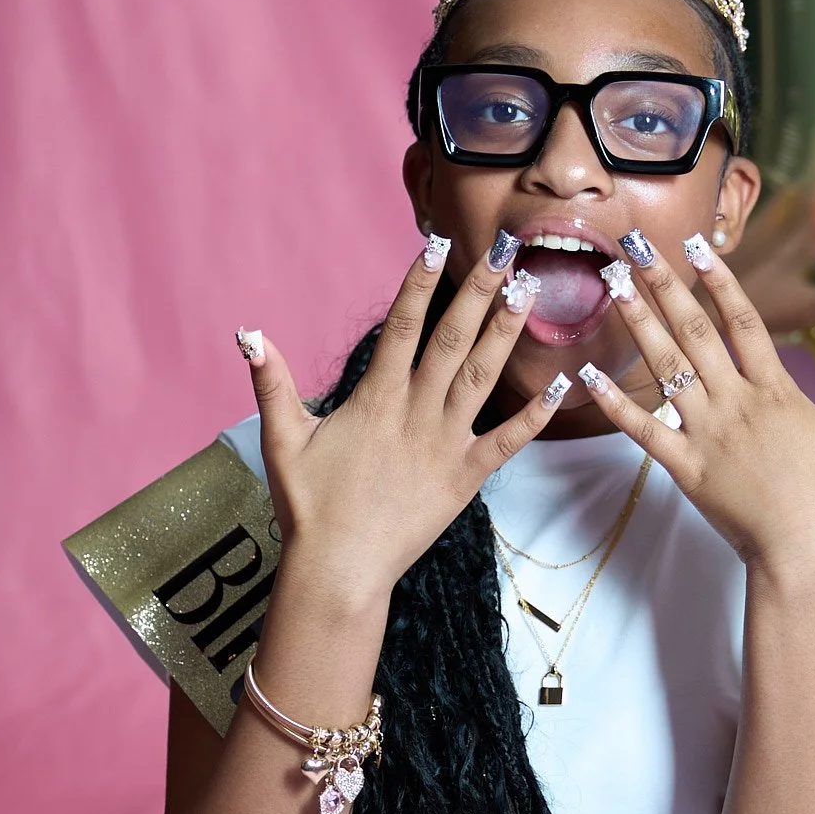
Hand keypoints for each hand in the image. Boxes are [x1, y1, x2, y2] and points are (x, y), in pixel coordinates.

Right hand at [236, 233, 565, 606]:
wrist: (339, 569)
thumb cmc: (309, 506)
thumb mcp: (283, 439)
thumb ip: (271, 382)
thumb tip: (250, 333)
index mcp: (375, 398)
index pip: (402, 327)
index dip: (421, 283)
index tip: (440, 244)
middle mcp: (416, 412)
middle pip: (454, 339)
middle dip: (480, 291)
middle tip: (505, 249)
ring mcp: (446, 442)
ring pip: (485, 376)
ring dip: (509, 332)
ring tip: (529, 291)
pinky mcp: (468, 476)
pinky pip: (510, 439)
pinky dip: (538, 413)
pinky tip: (564, 383)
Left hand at [578, 233, 814, 567]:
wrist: (809, 556)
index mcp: (777, 393)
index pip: (744, 323)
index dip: (720, 282)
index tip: (696, 246)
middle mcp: (737, 405)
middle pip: (695, 334)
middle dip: (665, 288)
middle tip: (637, 248)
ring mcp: (707, 436)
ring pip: (665, 370)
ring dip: (636, 326)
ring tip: (612, 287)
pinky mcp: (686, 470)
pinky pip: (643, 431)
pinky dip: (614, 402)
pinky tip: (586, 375)